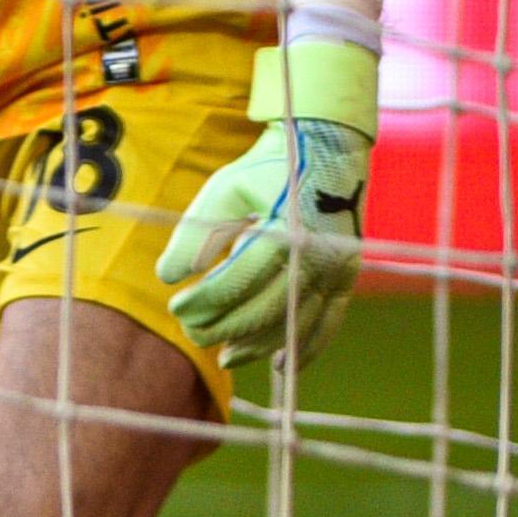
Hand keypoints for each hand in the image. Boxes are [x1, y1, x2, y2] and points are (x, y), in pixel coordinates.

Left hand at [164, 47, 377, 363]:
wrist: (327, 150)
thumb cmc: (266, 170)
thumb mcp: (224, 190)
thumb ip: (195, 232)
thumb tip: (168, 276)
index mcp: (284, 232)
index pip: (237, 282)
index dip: (203, 301)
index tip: (175, 307)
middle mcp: (318, 256)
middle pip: (267, 309)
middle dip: (225, 327)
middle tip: (192, 334)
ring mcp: (339, 269)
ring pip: (298, 322)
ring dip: (260, 345)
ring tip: (226, 357)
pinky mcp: (348, 276)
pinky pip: (330, 321)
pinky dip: (308, 347)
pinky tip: (282, 366)